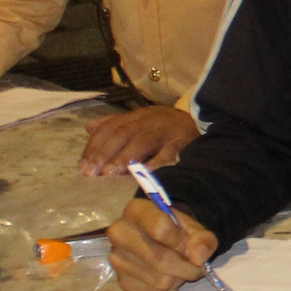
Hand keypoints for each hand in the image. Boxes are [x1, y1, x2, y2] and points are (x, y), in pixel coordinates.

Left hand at [79, 105, 199, 175]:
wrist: (207, 123)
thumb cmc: (169, 129)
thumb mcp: (143, 121)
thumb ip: (116, 125)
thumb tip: (88, 127)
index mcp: (139, 115)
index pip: (112, 127)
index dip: (96, 145)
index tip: (83, 166)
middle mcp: (152, 119)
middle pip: (124, 132)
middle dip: (105, 152)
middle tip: (92, 173)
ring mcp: (169, 130)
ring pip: (143, 140)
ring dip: (125, 157)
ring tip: (110, 174)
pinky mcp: (185, 142)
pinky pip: (170, 152)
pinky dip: (156, 163)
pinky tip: (144, 174)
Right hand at [105, 196, 219, 290]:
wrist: (157, 239)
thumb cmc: (175, 229)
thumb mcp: (193, 227)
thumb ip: (202, 239)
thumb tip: (198, 258)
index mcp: (136, 210)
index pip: (161, 229)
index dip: (183, 242)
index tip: (193, 245)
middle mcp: (119, 234)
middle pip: (160, 259)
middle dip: (187, 267)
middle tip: (196, 265)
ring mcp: (117, 259)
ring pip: (161, 280)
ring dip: (179, 278)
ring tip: (180, 268)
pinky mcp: (122, 282)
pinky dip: (169, 288)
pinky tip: (168, 275)